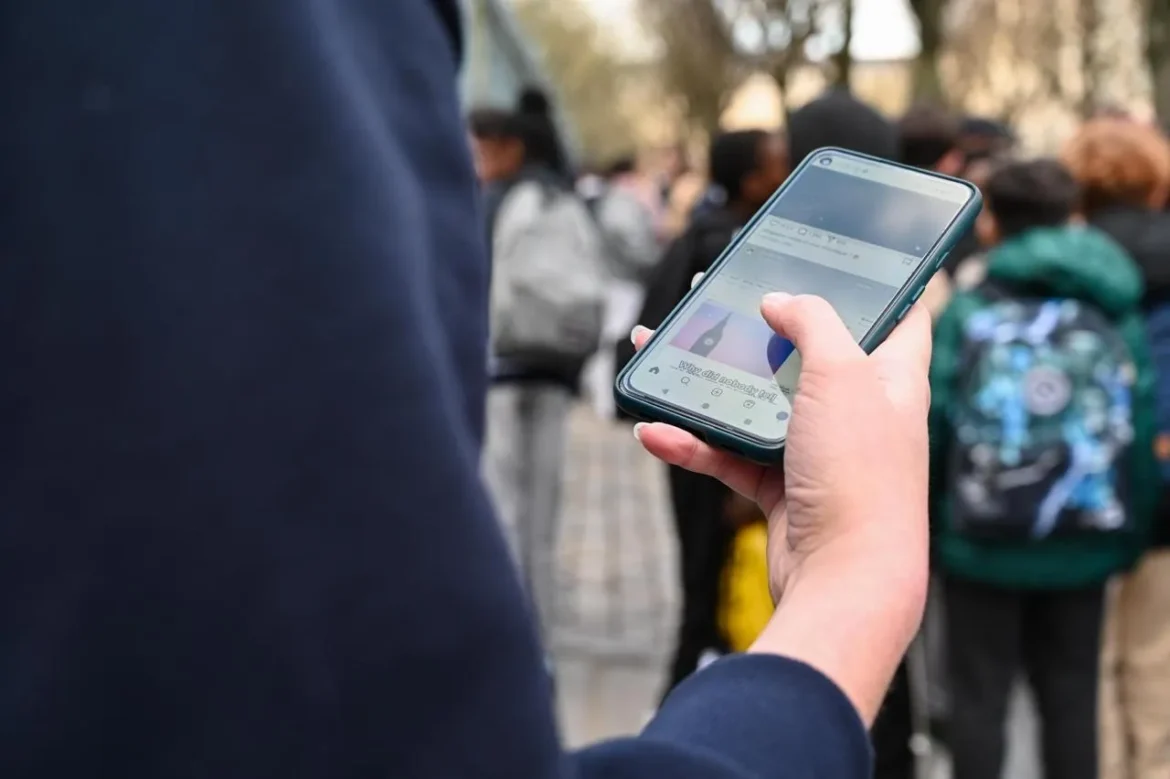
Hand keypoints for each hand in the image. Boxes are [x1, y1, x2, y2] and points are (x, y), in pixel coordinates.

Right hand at [631, 292, 931, 720]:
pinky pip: (730, 455)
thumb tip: (779, 300)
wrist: (844, 581)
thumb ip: (812, 322)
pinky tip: (653, 430)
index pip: (899, 314)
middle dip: (760, 327)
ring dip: (708, 382)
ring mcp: (818, 451)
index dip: (877, 282)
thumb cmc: (860, 474)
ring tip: (659, 352)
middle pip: (806, 354)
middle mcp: (858, 411)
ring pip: (757, 402)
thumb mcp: (842, 375)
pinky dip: (694, 443)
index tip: (840, 256)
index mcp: (891, 378)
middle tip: (721, 297)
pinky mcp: (782, 488)